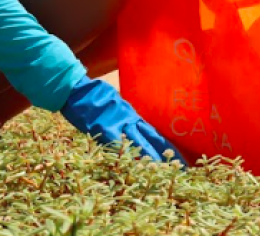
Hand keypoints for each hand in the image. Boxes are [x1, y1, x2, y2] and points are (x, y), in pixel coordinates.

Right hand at [61, 75, 185, 164]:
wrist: (78, 88)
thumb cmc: (95, 95)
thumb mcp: (115, 104)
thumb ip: (126, 115)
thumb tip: (135, 125)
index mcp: (132, 115)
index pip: (154, 133)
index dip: (168, 146)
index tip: (182, 158)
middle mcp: (129, 119)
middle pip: (152, 139)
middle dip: (166, 154)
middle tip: (181, 169)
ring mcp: (117, 123)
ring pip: (139, 142)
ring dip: (151, 157)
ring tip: (164, 171)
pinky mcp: (104, 127)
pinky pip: (117, 144)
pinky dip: (126, 154)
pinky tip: (133, 165)